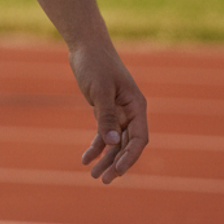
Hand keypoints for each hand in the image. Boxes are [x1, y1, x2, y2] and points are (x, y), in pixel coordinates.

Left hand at [70, 40, 148, 183]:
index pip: (139, 138)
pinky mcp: (104, 109)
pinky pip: (102, 133)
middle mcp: (130, 111)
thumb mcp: (100, 89)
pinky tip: (85, 158)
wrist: (85, 44)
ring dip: (105, 158)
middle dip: (116, 163)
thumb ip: (106, 116)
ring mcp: (118, 111)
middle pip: (127, 144)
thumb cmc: (95, 62)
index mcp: (136, 105)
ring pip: (114, 142)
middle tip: (103, 179)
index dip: (130, 156)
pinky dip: (95, 146)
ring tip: (94, 175)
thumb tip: (112, 142)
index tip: (117, 169)